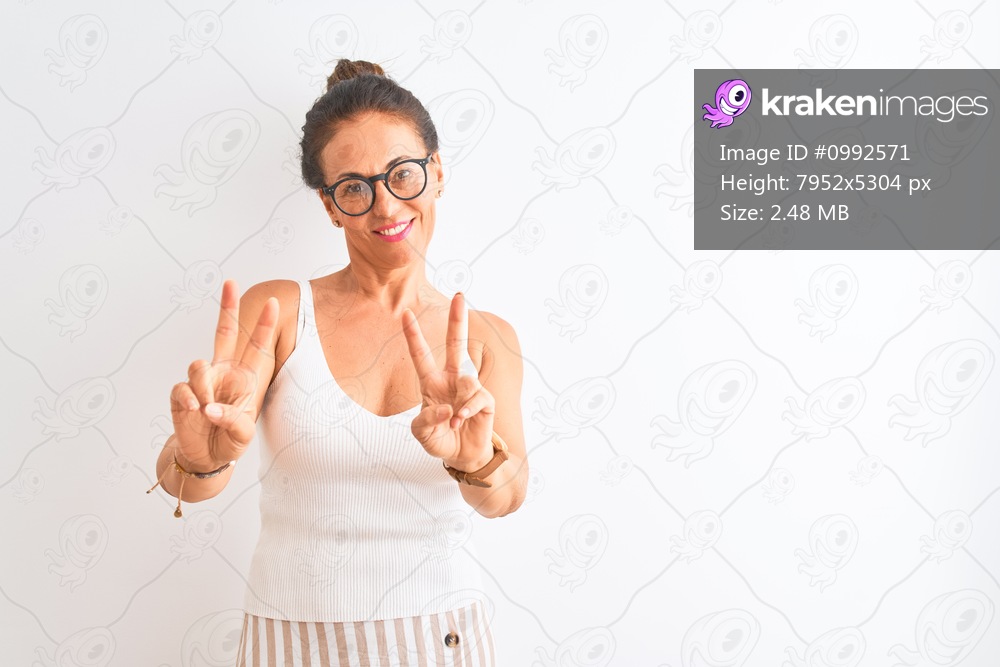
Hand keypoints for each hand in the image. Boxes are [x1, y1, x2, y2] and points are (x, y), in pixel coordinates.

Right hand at [169, 279, 277, 471]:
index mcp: (245, 377)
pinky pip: (183, 388)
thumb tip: (209, 408)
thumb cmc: (230, 439)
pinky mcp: (181, 394)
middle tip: (230, 282)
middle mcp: (223, 372)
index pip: (256, 346)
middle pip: (224, 332)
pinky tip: (195, 412)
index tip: (274, 303)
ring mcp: (201, 381)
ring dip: (204, 388)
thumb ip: (234, 421)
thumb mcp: (243, 435)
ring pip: (198, 365)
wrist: (205, 457)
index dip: (264, 325)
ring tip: (207, 411)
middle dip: (227, 307)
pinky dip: (189, 400)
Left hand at [402, 293, 494, 471]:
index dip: (413, 335)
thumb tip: (446, 408)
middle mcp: (451, 380)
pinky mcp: (485, 400)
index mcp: (432, 383)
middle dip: (458, 319)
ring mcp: (469, 388)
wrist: (462, 456)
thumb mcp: (421, 433)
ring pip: (467, 379)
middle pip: (456, 344)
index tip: (405, 314)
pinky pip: (477, 397)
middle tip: (459, 296)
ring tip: (454, 421)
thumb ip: (426, 420)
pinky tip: (462, 419)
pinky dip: (467, 410)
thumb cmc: (439, 439)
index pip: (421, 355)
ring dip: (458, 403)